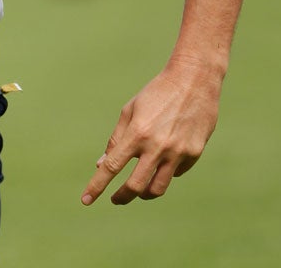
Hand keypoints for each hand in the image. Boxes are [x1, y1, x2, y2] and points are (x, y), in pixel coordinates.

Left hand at [81, 63, 221, 204]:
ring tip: (137, 189)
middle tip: (115, 199)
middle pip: (135, 186)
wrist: (194, 81)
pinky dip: (165, 172)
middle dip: (121, 197)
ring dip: (143, 193)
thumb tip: (101, 165)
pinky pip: (175, 173)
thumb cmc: (156, 94)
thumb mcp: (130, 111)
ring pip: (157, 188)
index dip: (97, 186)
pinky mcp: (194, 154)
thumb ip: (116, 139)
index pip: (112, 167)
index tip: (86, 200)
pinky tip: (163, 161)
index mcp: (137, 133)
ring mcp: (178, 152)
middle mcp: (158, 146)